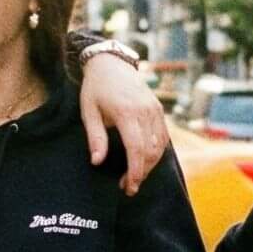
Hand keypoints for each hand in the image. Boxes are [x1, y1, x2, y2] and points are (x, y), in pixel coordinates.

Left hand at [77, 49, 168, 196]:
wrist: (111, 63)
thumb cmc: (96, 88)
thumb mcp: (89, 112)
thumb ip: (95, 138)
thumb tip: (97, 162)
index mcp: (127, 112)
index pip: (136, 148)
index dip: (134, 171)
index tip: (128, 186)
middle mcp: (145, 112)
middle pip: (150, 151)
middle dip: (141, 173)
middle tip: (128, 188)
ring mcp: (155, 110)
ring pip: (159, 146)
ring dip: (149, 165)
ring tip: (135, 177)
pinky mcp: (159, 109)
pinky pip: (163, 136)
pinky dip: (156, 152)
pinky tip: (145, 162)